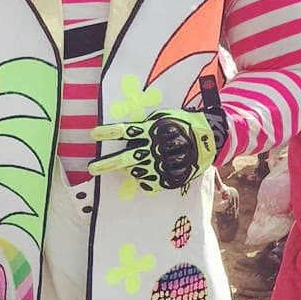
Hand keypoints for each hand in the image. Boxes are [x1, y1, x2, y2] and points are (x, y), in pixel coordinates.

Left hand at [88, 109, 219, 192]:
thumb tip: (129, 131)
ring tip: (127, 168)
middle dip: (105, 164)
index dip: (107, 132)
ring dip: (128, 170)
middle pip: (124, 158)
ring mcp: (159, 165)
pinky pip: (149, 182)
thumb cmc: (184, 124)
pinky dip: (145, 179)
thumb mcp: (164, 117)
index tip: (93, 133)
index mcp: (150, 131)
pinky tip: (147, 173)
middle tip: (91, 168)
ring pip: (135, 172)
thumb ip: (147, 125)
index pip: (124, 131)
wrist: (209, 140)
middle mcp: (152, 149)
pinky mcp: (167, 177)